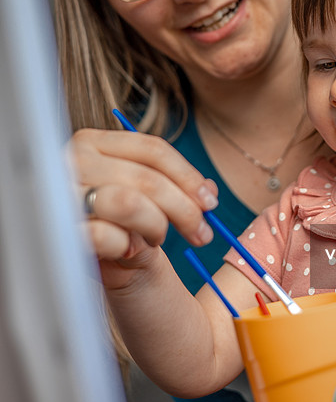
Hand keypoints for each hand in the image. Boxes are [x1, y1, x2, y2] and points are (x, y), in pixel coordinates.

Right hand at [70, 128, 217, 281]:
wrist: (81, 259)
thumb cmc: (114, 221)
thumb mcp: (142, 196)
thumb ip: (175, 185)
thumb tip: (208, 191)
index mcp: (93, 142)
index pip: (152, 149)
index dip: (188, 177)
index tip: (210, 203)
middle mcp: (73, 161)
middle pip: (147, 178)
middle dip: (184, 210)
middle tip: (202, 234)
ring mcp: (62, 195)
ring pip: (129, 203)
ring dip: (156, 226)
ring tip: (157, 239)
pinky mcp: (58, 229)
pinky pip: (105, 235)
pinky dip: (125, 245)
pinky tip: (128, 250)